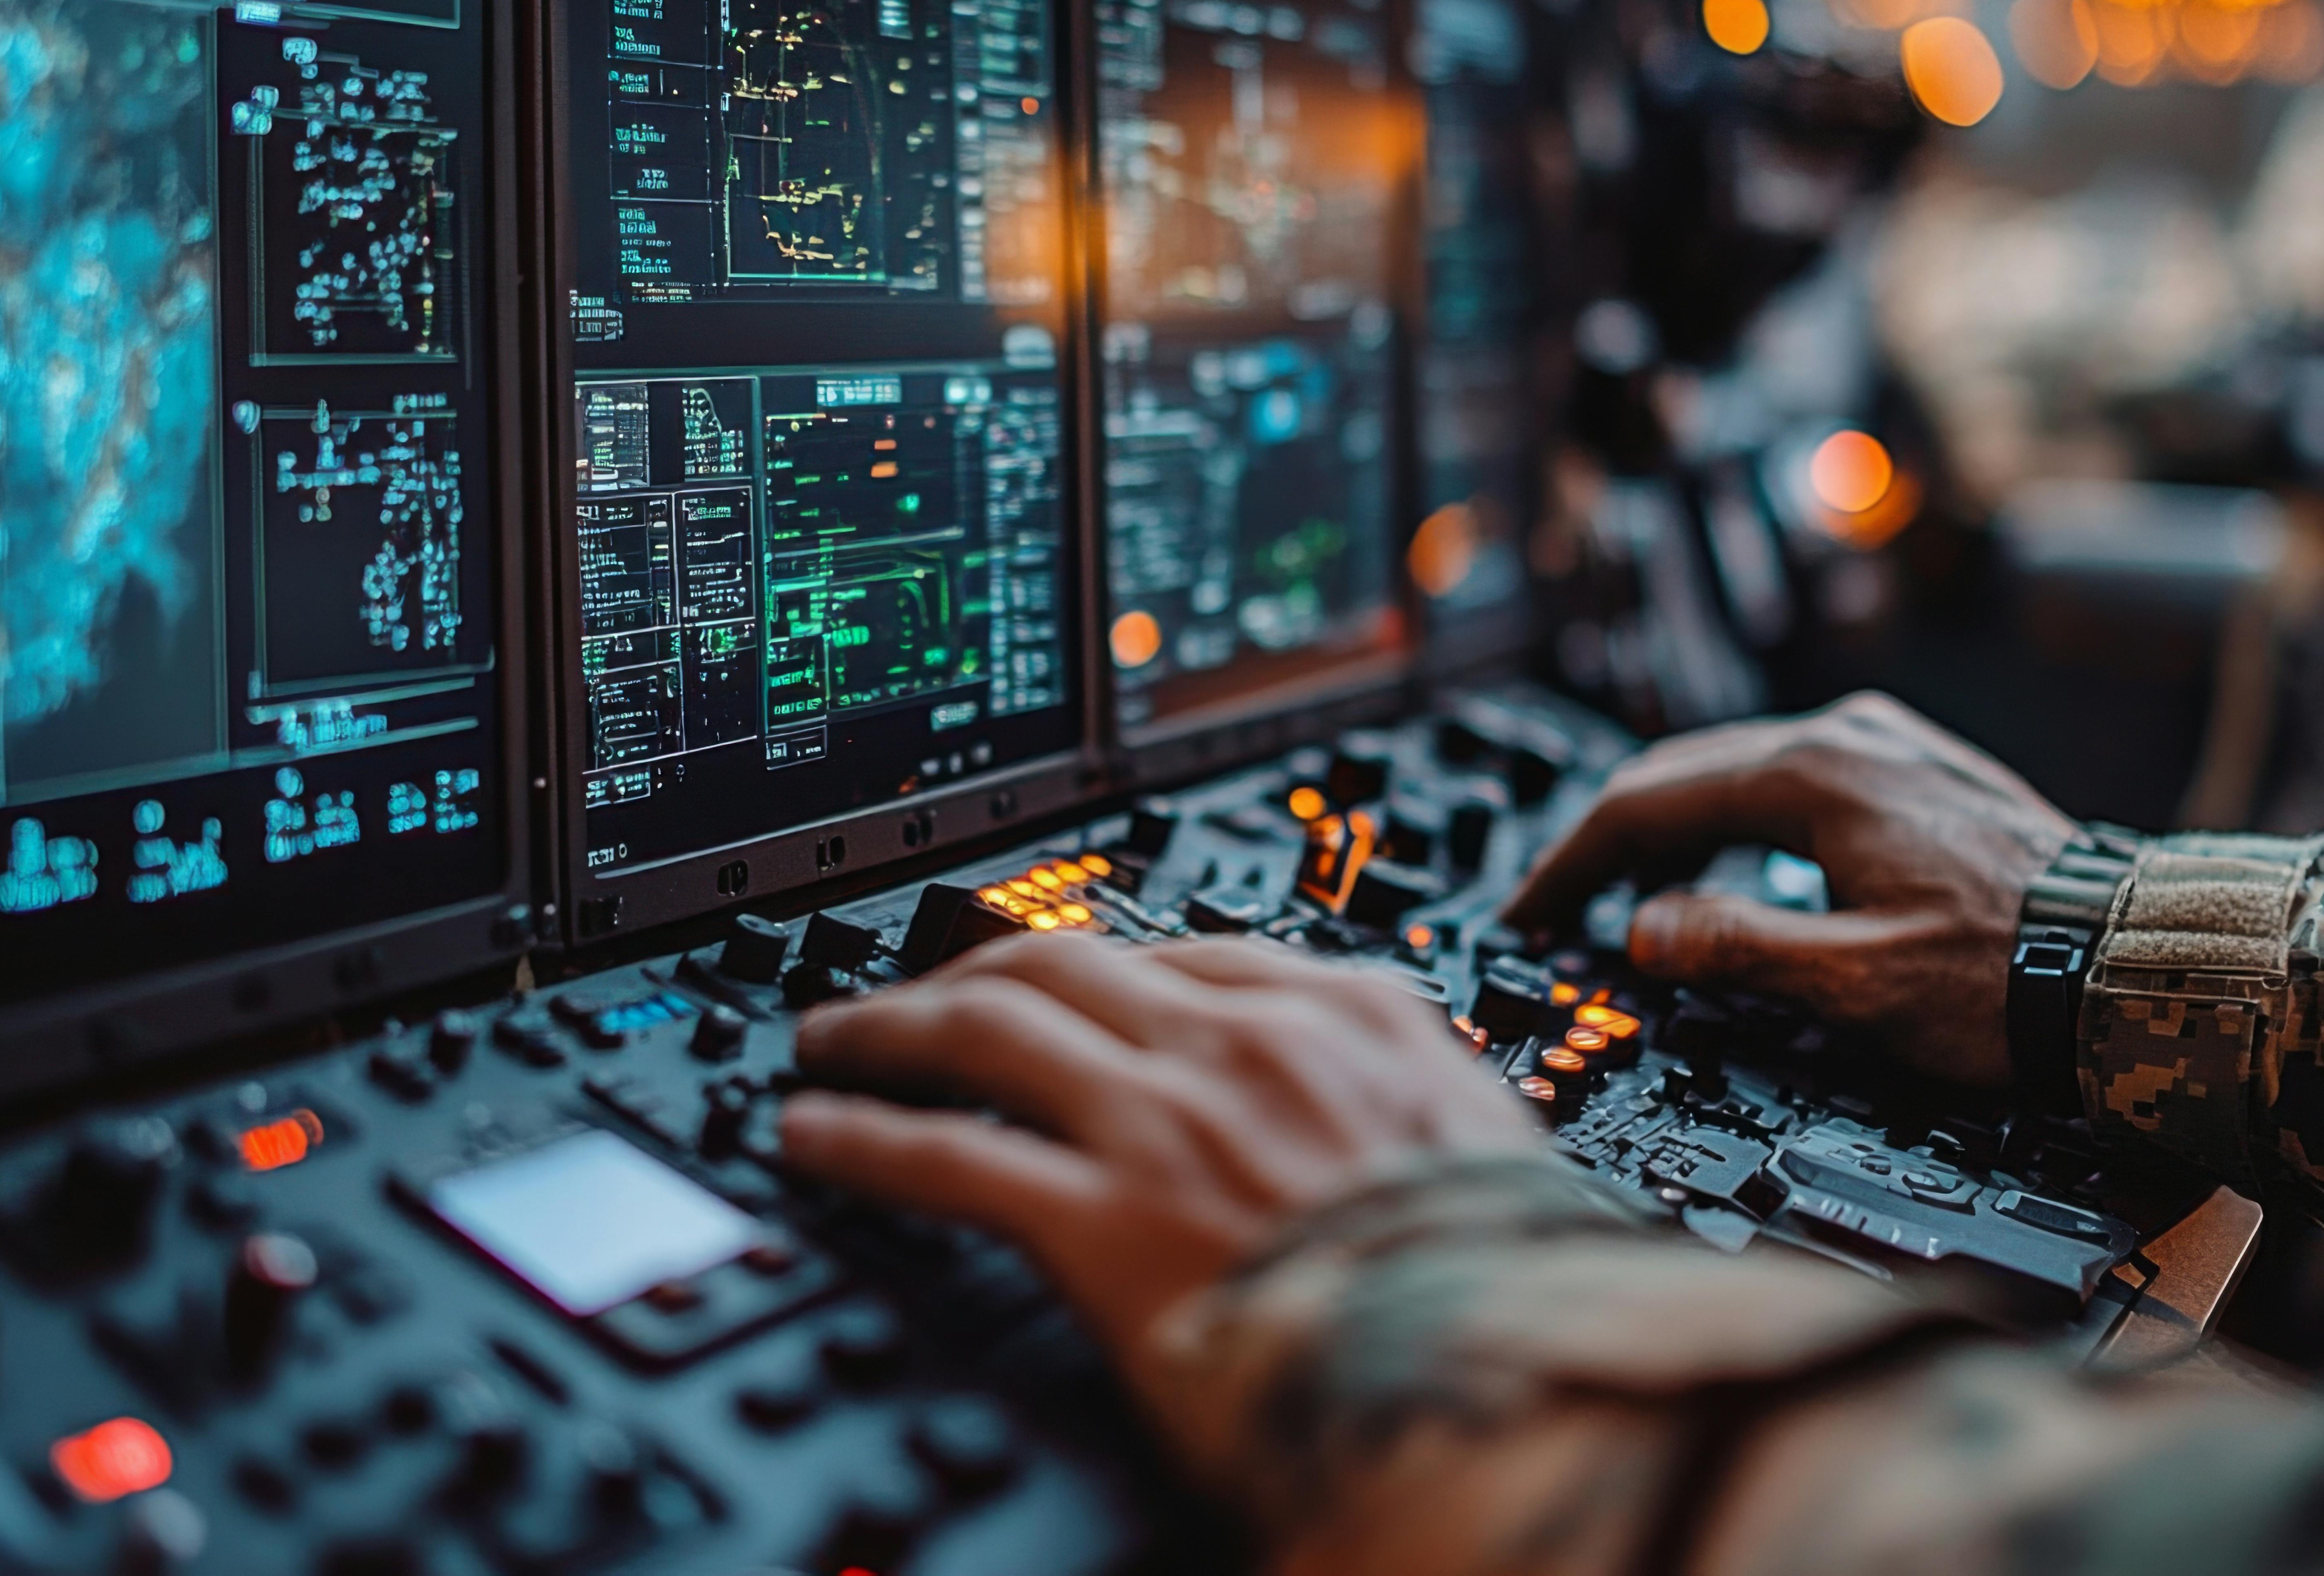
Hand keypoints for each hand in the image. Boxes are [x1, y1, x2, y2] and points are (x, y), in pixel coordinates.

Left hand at [774, 932, 1538, 1397]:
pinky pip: (946, 1154)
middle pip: (1057, 965)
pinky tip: (814, 1133)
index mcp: (1351, 1017)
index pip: (1184, 951)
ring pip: (982, 1030)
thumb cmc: (1510, 1285)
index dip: (1092, 963)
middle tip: (906, 995)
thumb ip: (1410, 1110)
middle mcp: (1242, 1043)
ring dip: (888, 1029)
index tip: (1051, 978)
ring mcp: (1164, 1124)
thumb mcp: (1485, 1152)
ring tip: (830, 1041)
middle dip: (964, 971)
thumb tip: (1377, 1119)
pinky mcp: (1101, 1218)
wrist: (1508, 1372)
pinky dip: (862, 1136)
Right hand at [1500, 691, 2074, 1088]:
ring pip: (1738, 773)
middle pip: (1683, 776)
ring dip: (1675, 832)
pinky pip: (1794, 782)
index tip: (1531, 915)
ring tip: (1635, 895)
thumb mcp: (1852, 983)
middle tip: (1561, 908)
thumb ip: (1735, 949)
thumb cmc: (2010, 979)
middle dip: (1610, 844)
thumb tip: (1647, 932)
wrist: (2134, 964)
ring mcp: (1888, 748)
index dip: (1570, 866)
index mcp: (1813, 778)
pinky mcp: (1919, 775)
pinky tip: (1734, 868)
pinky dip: (1739, 823)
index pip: (1645, 806)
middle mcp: (1847, 741)